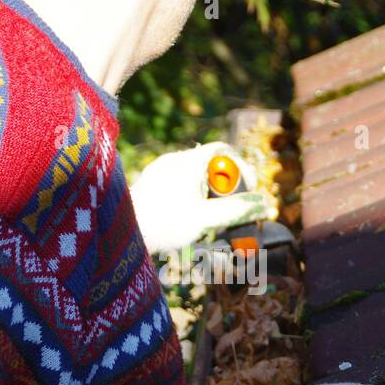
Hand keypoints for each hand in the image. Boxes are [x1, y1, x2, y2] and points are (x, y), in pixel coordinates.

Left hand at [130, 142, 274, 253]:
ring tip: (208, 217)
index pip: (223, 150)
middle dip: (224, 185)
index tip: (248, 190)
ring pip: (192, 174)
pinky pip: (176, 182)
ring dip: (206, 192)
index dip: (241, 168)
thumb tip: (263, 205)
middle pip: (209, 164)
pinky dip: (189, 195)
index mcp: (188, 162)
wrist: (121, 233)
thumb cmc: (163, 225)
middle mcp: (173, 160)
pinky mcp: (149, 183)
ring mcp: (158, 170)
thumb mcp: (205, 220)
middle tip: (229, 208)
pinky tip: (186, 218)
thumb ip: (235, 211)